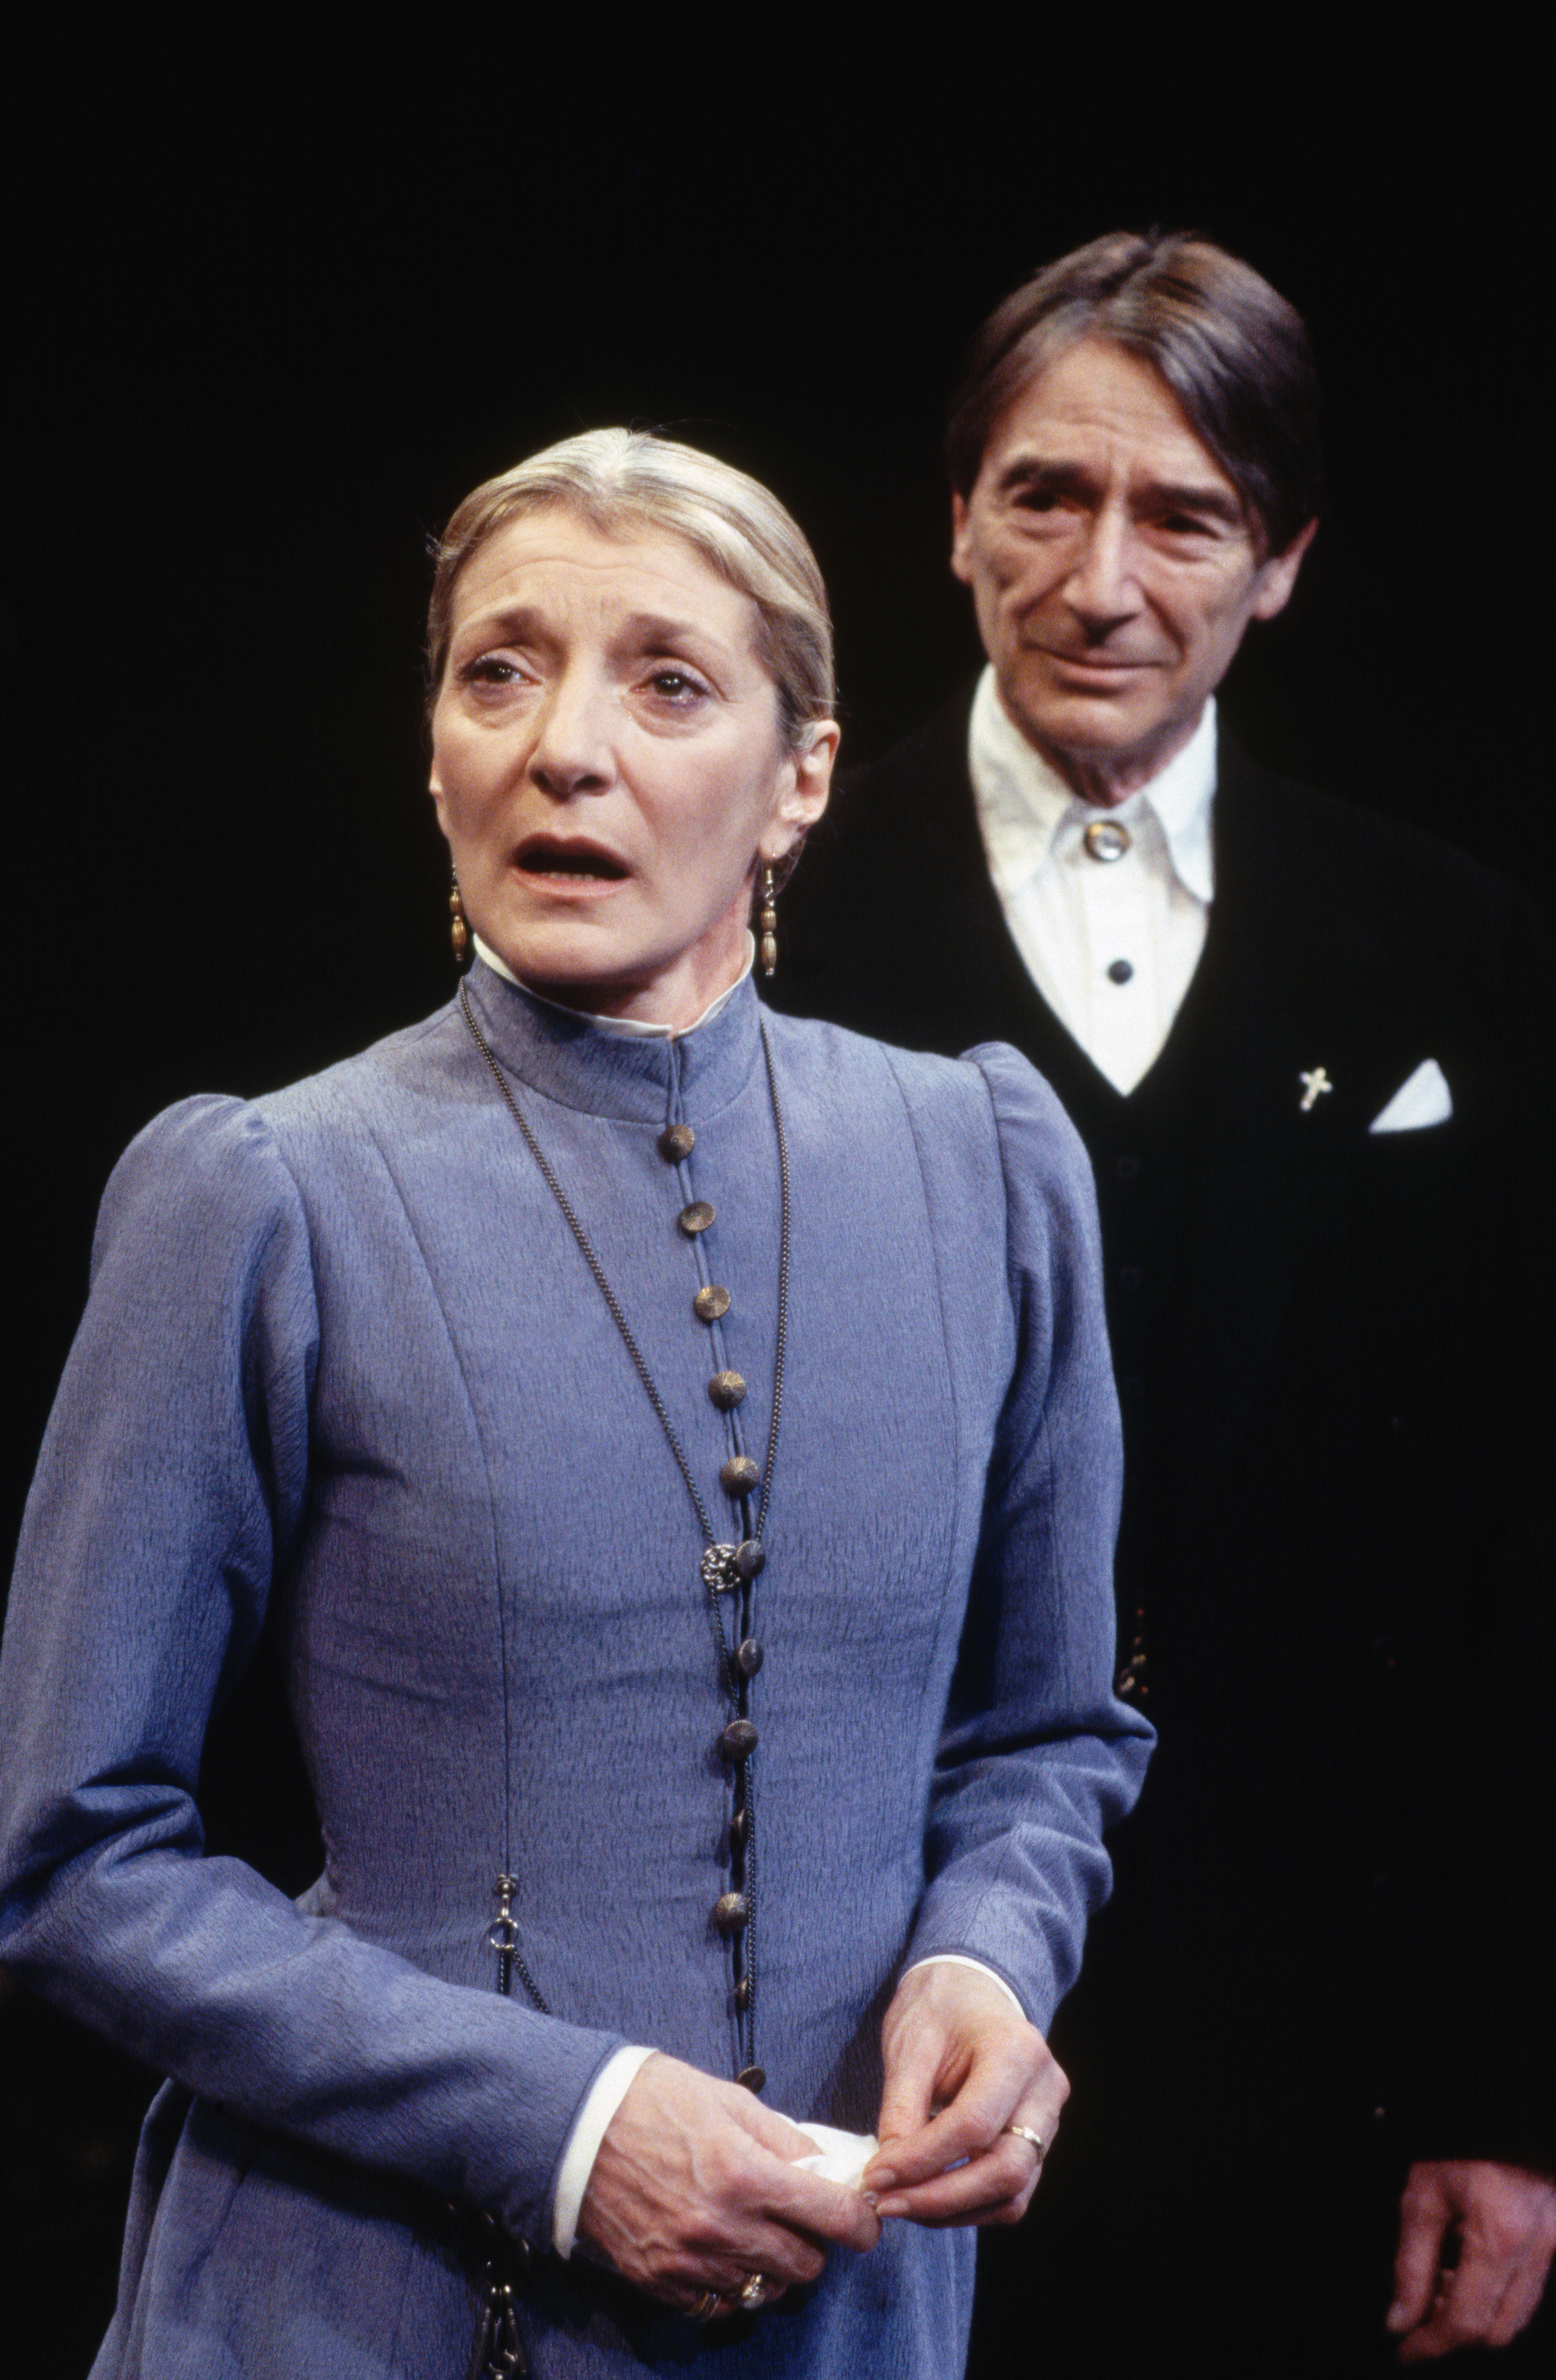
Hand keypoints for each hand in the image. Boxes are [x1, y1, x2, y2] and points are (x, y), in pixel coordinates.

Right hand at [576, 2051, 880, 2314]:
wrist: (575, 2128)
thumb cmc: (655, 2100)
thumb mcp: (729, 2100)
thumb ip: (783, 2139)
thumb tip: (825, 2169)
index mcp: (746, 2175)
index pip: (834, 2218)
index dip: (861, 2221)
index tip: (863, 2217)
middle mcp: (723, 2228)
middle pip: (806, 2265)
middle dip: (813, 2242)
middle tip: (798, 2215)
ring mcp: (691, 2263)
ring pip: (766, 2289)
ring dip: (772, 2264)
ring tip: (755, 2230)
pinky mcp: (662, 2282)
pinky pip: (721, 2304)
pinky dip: (731, 2283)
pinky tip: (721, 2249)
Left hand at [862, 1962, 1066, 2226]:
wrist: (969, 1990)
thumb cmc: (939, 2008)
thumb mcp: (910, 2047)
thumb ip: (901, 2111)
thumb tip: (887, 2176)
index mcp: (1017, 2051)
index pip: (974, 2125)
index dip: (922, 2161)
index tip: (876, 2176)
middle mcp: (1046, 2090)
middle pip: (1005, 2171)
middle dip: (940, 2199)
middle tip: (885, 2203)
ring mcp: (1049, 2120)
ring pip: (1012, 2194)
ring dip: (952, 2211)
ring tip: (900, 2203)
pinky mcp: (1037, 2144)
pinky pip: (1010, 2194)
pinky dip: (967, 2206)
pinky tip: (925, 2196)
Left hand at [1387, 2159, 1555, 2360]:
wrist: (1497, 2105)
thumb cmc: (1455, 2141)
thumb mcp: (1422, 2197)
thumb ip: (1411, 2265)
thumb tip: (1399, 2321)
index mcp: (1499, 2235)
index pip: (1465, 2319)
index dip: (1431, 2343)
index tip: (1403, 2350)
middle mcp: (1537, 2247)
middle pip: (1497, 2329)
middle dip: (1453, 2333)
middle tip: (1417, 2314)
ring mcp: (1554, 2244)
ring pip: (1516, 2315)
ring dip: (1476, 2316)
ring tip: (1438, 2286)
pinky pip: (1528, 2290)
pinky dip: (1494, 2296)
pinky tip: (1464, 2272)